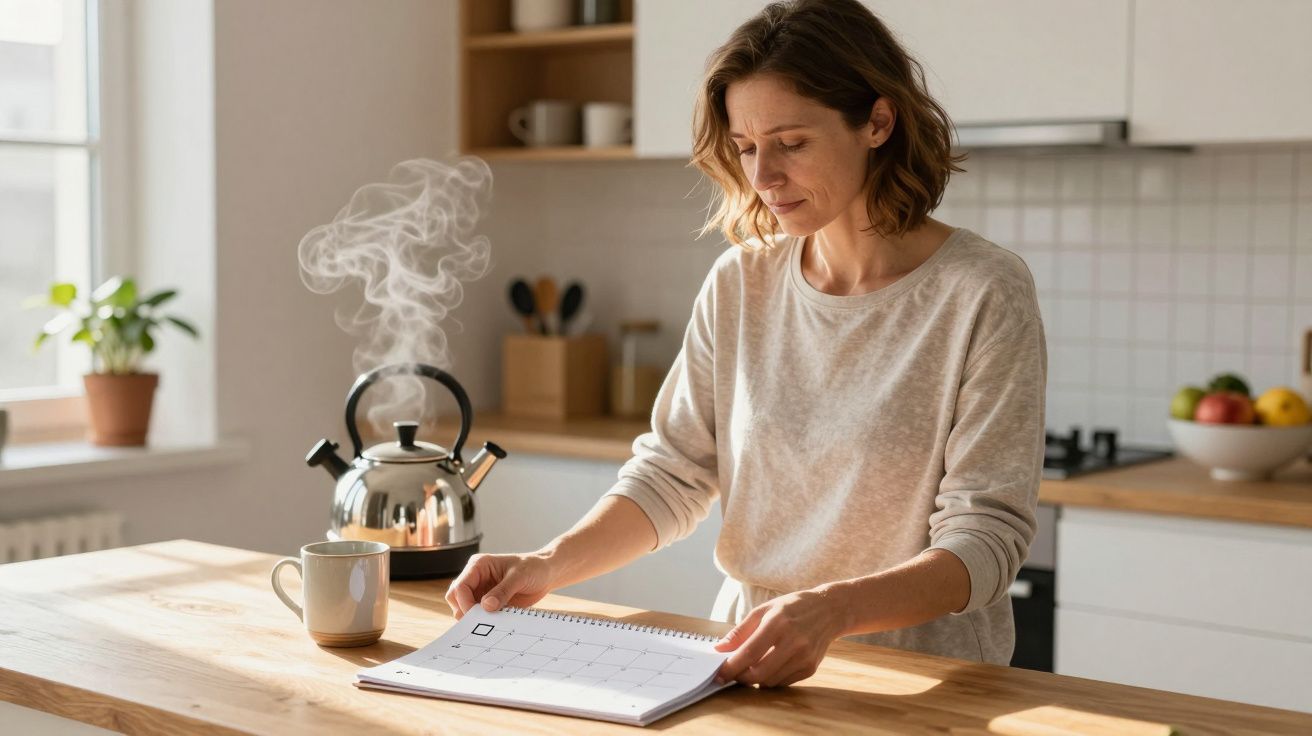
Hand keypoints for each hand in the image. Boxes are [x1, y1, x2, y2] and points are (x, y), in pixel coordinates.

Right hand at [444, 552, 559, 619]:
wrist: (546, 574)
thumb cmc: (534, 568)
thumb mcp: (520, 576)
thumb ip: (503, 591)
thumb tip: (486, 606)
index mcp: (479, 565)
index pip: (460, 587)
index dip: (465, 603)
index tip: (477, 615)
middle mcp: (476, 578)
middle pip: (456, 598)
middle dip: (465, 611)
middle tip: (481, 622)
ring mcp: (481, 591)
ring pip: (464, 608)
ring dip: (474, 618)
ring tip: (491, 622)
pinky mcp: (488, 603)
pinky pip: (478, 615)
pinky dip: (483, 621)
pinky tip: (495, 624)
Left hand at [712, 587, 848, 687]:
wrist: (830, 610)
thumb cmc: (792, 607)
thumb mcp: (764, 610)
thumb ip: (740, 631)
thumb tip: (719, 649)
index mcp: (778, 623)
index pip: (749, 653)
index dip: (731, 666)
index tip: (718, 674)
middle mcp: (793, 641)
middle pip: (759, 673)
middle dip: (740, 678)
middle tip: (733, 674)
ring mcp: (804, 657)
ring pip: (770, 681)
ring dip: (755, 679)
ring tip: (751, 667)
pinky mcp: (811, 668)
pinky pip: (783, 682)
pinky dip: (771, 678)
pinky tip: (770, 665)